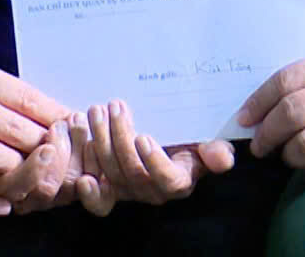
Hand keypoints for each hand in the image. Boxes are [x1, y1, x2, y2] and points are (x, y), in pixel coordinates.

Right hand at [0, 57, 69, 217]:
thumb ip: (9, 91)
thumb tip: (57, 114)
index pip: (26, 100)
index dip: (55, 117)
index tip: (72, 128)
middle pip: (15, 132)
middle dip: (43, 145)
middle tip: (58, 154)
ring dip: (18, 171)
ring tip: (31, 173)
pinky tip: (4, 205)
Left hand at [75, 100, 233, 214]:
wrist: (163, 134)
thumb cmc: (187, 137)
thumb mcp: (206, 140)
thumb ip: (216, 150)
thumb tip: (220, 158)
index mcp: (179, 180)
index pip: (168, 179)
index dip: (155, 162)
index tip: (144, 137)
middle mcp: (153, 190)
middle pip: (133, 173)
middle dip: (121, 138)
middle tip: (115, 106)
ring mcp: (129, 190)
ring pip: (112, 173)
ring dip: (101, 141)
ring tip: (97, 111)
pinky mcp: (109, 187)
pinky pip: (99, 198)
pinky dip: (89, 191)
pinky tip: (84, 168)